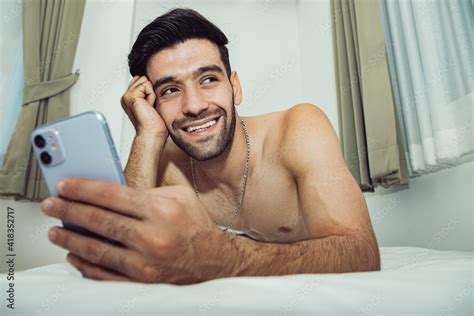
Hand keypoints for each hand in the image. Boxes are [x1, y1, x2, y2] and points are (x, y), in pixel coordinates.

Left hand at [40, 178, 228, 283]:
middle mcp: (151, 236)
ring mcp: (144, 262)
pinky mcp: (141, 282)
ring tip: (54, 231)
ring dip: (70, 239)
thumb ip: (146, 191)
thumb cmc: (195, 226)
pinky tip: (74, 255)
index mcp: (160, 210)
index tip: (64, 186)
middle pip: (98, 220)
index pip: (111, 195)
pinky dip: (85, 264)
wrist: (213, 260)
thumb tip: (109, 191)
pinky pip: (104, 274)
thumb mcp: (178, 195)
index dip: (82, 189)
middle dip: (68, 210)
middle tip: (50, 205)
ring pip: (96, 249)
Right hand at [121, 76, 167, 136]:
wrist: (152, 133)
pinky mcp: (131, 96)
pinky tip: (149, 106)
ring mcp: (127, 96)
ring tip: (149, 107)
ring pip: (145, 80)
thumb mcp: (151, 102)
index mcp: (130, 98)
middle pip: (142, 78)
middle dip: (150, 90)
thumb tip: (152, 80)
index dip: (149, 89)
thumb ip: (148, 91)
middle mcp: (126, 97)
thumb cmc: (154, 123)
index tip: (150, 105)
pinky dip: (152, 95)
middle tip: (150, 106)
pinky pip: (147, 85)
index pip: (140, 80)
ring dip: (151, 93)